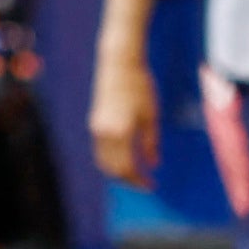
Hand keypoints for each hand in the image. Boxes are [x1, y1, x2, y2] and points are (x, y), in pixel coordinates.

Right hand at [89, 53, 155, 187]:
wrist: (119, 63)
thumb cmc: (139, 86)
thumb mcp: (151, 116)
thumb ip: (151, 143)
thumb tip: (153, 164)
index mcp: (120, 133)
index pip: (127, 168)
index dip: (139, 180)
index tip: (152, 185)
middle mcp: (104, 133)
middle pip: (112, 169)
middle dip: (128, 179)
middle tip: (144, 183)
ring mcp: (96, 127)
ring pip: (103, 160)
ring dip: (117, 171)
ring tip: (135, 172)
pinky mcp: (94, 120)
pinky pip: (100, 149)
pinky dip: (111, 159)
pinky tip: (125, 156)